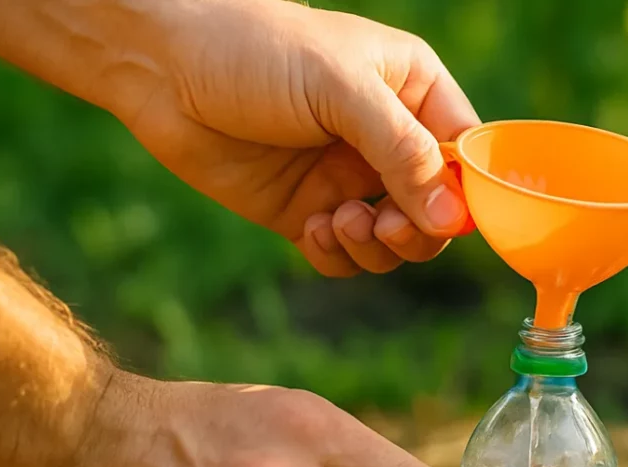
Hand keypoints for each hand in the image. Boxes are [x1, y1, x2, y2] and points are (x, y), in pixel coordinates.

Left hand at [116, 0, 479, 276]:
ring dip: (375, 247)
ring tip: (338, 222)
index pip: (469, 156)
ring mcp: (347, 176)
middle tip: (383, 226)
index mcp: (414, 91)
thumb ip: (403, 153)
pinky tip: (309, 228)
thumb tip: (455, 220)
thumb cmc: (255, 50)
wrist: (158, 63)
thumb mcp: (340, 90)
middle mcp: (388, 138)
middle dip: (417, 230)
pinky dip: (336, 255)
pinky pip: (345, 255)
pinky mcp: (306, 209)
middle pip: (438, 211)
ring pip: (395, 241)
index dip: (467, 195)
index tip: (447, 219)